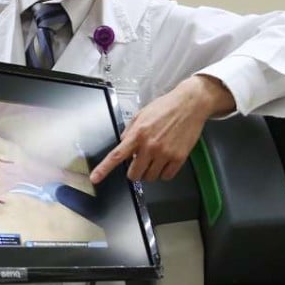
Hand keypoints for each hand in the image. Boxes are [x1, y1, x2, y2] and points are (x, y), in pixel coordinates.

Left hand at [89, 75, 234, 183]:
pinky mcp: (179, 158)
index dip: (104, 169)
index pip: (117, 155)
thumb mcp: (142, 114)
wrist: (190, 105)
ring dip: (150, 171)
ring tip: (155, 158)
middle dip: (134, 171)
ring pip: (150, 177)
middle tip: (140, 162)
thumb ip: (130, 131)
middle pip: (134, 174)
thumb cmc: (165, 107)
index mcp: (138, 134)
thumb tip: (123, 144)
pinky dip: (164, 172)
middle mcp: (149, 146)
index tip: (95, 179)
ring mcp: (165, 154)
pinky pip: (166, 177)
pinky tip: (166, 161)